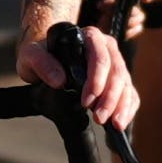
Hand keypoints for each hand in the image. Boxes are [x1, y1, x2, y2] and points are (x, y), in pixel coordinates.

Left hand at [21, 16, 137, 140]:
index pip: (100, 57)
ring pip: (126, 85)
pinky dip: (128, 110)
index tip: (86, 101)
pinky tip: (120, 123)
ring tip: (113, 125)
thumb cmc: (40, 54)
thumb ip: (41, 63)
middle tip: (99, 118)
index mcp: (90, 37)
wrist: (47, 57)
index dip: (97, 80)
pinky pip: (131, 94)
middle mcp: (107, 48)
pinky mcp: (119, 80)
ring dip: (120, 106)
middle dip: (110, 98)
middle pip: (117, 73)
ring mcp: (116, 64)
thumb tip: (60, 81)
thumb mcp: (31, 55)